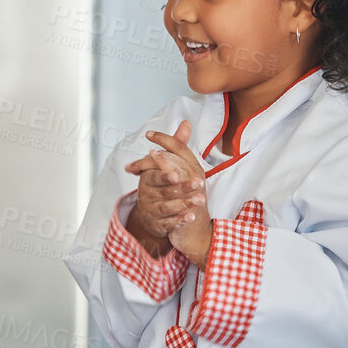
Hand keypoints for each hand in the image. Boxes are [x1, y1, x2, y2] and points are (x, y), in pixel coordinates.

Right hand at [123, 120, 206, 255]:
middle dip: (182, 188)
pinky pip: (169, 223)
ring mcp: (152, 210)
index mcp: (147, 178)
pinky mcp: (158, 224)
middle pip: (164, 191)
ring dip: (184, 204)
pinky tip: (192, 216)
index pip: (154, 176)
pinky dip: (180, 221)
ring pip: (167, 208)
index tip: (179, 174)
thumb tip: (186, 123)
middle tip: (198, 184)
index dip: (166, 175)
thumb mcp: (166, 164)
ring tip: (200, 200)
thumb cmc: (160, 183)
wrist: (152, 212)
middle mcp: (146, 195)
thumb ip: (176, 145)